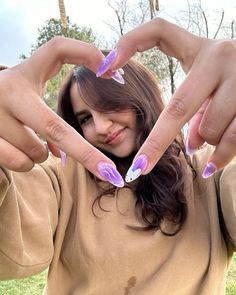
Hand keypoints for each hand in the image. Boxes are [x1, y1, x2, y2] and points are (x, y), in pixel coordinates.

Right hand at [0, 37, 123, 186]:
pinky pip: (20, 163)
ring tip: (25, 138)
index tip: (115, 74)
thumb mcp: (28, 85)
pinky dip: (26, 162)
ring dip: (40, 153)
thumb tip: (80, 120)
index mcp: (22, 74)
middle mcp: (5, 92)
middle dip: (87, 154)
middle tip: (110, 173)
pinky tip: (15, 148)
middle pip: (56, 128)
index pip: (58, 50)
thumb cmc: (9, 100)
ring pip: (37, 152)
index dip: (87, 54)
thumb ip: (55, 95)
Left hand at [97, 17, 235, 178]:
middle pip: (178, 107)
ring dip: (204, 141)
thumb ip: (193, 110)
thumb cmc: (231, 81)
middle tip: (138, 168)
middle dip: (155, 143)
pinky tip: (212, 167)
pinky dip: (222, 156)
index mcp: (199, 48)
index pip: (159, 32)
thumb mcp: (208, 85)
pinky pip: (234, 138)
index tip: (104, 68)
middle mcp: (220, 56)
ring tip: (206, 139)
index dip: (129, 43)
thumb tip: (191, 146)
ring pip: (209, 128)